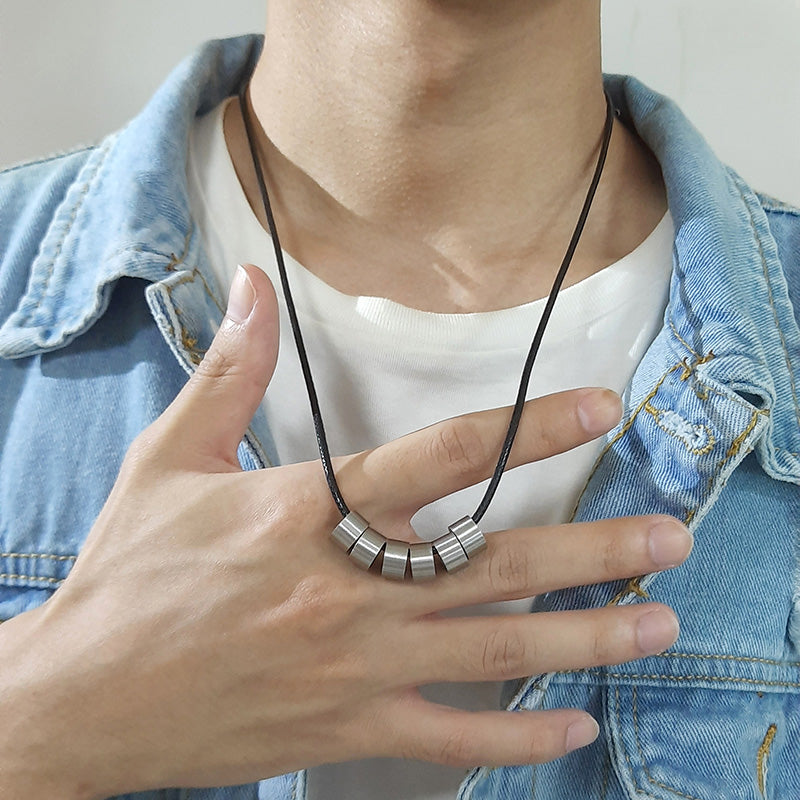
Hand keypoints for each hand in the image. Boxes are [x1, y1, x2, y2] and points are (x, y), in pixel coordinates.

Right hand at [0, 264, 690, 799]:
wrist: (83, 695)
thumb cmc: (129, 574)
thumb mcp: (171, 458)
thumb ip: (230, 370)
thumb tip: (249, 284)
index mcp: (305, 512)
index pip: (443, 457)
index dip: (530, 426)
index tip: (599, 409)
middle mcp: (343, 589)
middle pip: (493, 562)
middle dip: (593, 550)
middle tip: (670, 540)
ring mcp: (351, 667)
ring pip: (493, 652)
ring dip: (585, 638)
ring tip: (656, 624)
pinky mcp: (343, 729)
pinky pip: (450, 740)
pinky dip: (517, 740)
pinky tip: (573, 727)